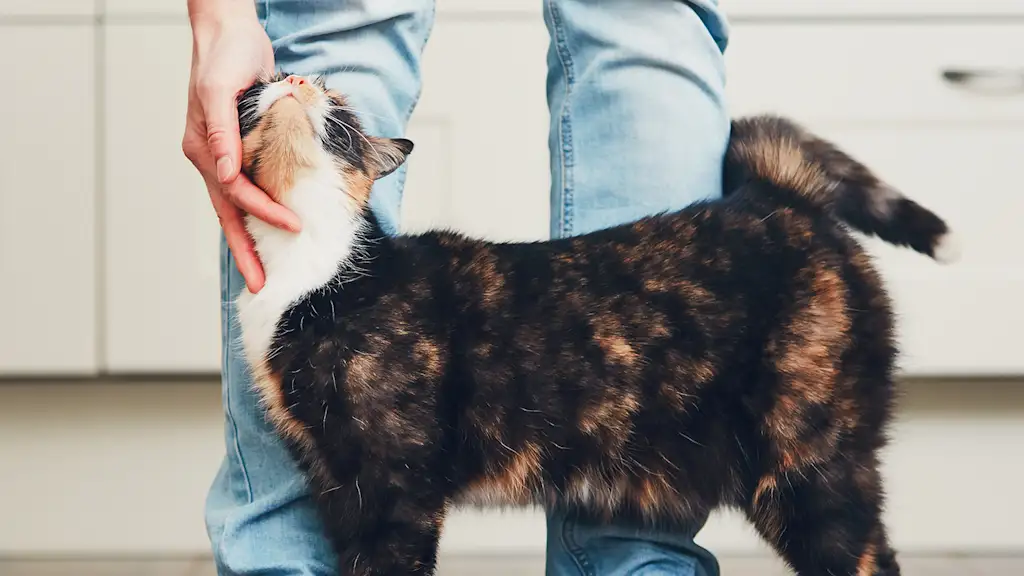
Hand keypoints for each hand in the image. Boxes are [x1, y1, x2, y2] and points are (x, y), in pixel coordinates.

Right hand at [182, 5, 299, 292]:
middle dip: (245, 252)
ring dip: (250, 239)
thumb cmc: (226, 55)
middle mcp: (211, 157)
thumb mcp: (221, 88)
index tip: (293, 226)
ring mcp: (223, 155)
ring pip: (236, 207)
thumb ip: (222, 131)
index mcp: (204, 147)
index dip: (265, 212)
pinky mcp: (239, 149)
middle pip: (229, 213)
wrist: (230, 33)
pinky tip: (267, 231)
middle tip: (260, 286)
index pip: (236, 192)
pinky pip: (247, 190)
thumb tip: (224, 171)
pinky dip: (257, 213)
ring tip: (262, 272)